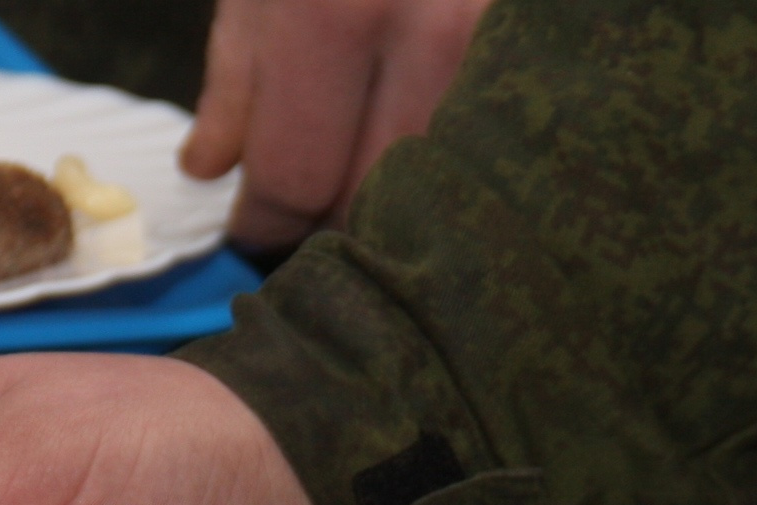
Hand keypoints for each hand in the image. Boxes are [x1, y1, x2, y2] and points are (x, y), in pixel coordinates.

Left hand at [181, 0, 494, 248]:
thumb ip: (237, 72)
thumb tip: (211, 170)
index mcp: (335, 10)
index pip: (296, 177)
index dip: (265, 222)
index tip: (256, 229)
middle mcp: (431, 33)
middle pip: (377, 201)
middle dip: (332, 221)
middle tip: (309, 211)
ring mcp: (501, 42)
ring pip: (447, 185)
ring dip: (403, 201)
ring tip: (367, 175)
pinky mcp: (545, 42)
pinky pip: (502, 143)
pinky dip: (462, 162)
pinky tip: (431, 145)